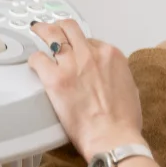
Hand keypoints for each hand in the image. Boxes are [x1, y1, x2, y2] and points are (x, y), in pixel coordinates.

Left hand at [29, 18, 144, 160]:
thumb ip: (119, 77)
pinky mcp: (55, 78)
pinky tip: (33, 65)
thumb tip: (112, 79)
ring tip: (37, 31)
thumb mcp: (131, 90)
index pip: (91, 41)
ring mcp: (72, 64)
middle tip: (50, 31)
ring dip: (43, 32)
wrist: (113, 138)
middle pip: (70, 28)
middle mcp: (91, 54)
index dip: (81, 46)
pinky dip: (34, 60)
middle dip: (59, 28)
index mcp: (112, 56)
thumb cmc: (123, 122)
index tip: (75, 51)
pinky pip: (38, 59)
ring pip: (52, 34)